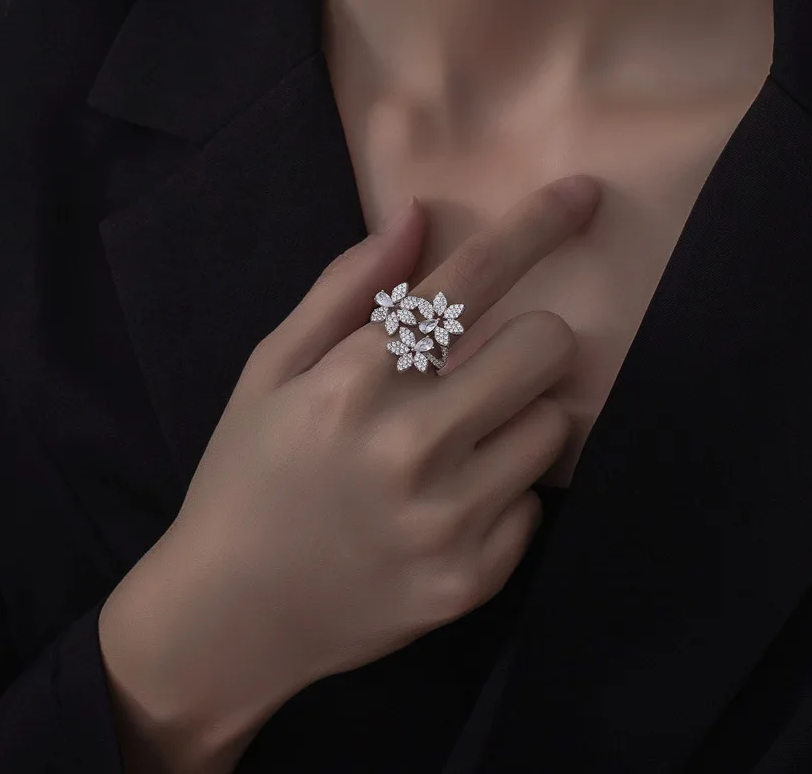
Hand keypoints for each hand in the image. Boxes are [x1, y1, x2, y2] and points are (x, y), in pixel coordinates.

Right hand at [100, 174, 599, 765]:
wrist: (228, 618)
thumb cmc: (246, 477)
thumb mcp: (270, 370)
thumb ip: (345, 289)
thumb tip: (416, 216)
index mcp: (355, 380)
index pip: (470, 280)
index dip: (536, 226)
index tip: (583, 194)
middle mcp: (412, 445)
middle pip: (546, 345)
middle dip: (528, 338)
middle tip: (487, 363)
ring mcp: (450, 520)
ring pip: (555, 424)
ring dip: (519, 416)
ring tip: (462, 440)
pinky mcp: (473, 579)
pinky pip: (536, 503)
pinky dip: (505, 492)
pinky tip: (449, 504)